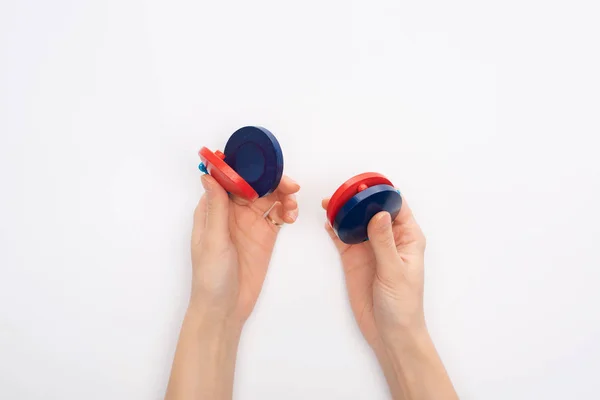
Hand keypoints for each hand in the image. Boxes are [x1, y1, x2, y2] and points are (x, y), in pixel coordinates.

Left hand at [191, 174, 299, 325]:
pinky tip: (291, 217)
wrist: (225, 309)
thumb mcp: (213, 240)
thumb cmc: (211, 275)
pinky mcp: (265, 236)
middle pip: (255, 185)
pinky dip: (287, 211)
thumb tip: (209, 174)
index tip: (267, 166)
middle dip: (273, 181)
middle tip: (291, 187)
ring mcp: (250, 223)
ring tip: (292, 206)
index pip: (232, 179)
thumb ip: (216, 207)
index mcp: (214, 208)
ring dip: (283, 196)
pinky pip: (278, 215)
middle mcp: (233, 211)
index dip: (249, 170)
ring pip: (270, 198)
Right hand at [323, 196, 457, 399]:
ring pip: (356, 221)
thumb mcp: (394, 271)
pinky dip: (335, 228)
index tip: (365, 185)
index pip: (396, 206)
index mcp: (407, 237)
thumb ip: (384, 242)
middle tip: (341, 191)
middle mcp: (388, 238)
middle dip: (358, 199)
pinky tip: (327, 220)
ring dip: (344, 211)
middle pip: (372, 210)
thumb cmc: (403, 305)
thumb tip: (378, 213)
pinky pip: (343, 238)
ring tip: (329, 202)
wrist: (390, 333)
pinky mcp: (354, 259)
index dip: (382, 193)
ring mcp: (370, 248)